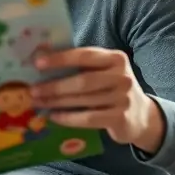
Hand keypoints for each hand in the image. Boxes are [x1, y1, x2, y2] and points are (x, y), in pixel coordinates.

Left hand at [32, 47, 164, 152]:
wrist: (141, 115)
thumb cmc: (113, 89)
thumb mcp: (105, 72)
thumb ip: (82, 66)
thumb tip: (42, 61)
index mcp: (116, 58)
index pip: (85, 55)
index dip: (61, 59)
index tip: (38, 63)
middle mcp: (122, 77)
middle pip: (83, 81)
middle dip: (54, 86)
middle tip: (33, 90)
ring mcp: (123, 98)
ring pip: (83, 100)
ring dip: (56, 102)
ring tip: (38, 102)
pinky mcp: (121, 118)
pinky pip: (88, 118)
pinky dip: (68, 118)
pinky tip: (54, 116)